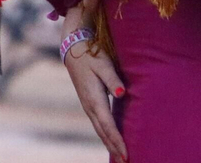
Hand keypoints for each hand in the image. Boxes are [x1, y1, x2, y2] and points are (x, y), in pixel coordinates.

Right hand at [60, 8, 126, 159]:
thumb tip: (121, 93)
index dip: (117, 140)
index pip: (108, 125)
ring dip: (109, 144)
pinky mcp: (88, 103)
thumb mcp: (103, 63)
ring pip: (99, 130)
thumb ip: (113, 79)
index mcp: (94, 98)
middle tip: (126, 162)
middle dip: (114, 148)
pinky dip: (105, 135)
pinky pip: (98, 124)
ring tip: (120, 157)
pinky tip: (110, 140)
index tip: (126, 154)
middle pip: (103, 132)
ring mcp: (88, 105)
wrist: (73, 49)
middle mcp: (90, 105)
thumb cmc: (91, 55)